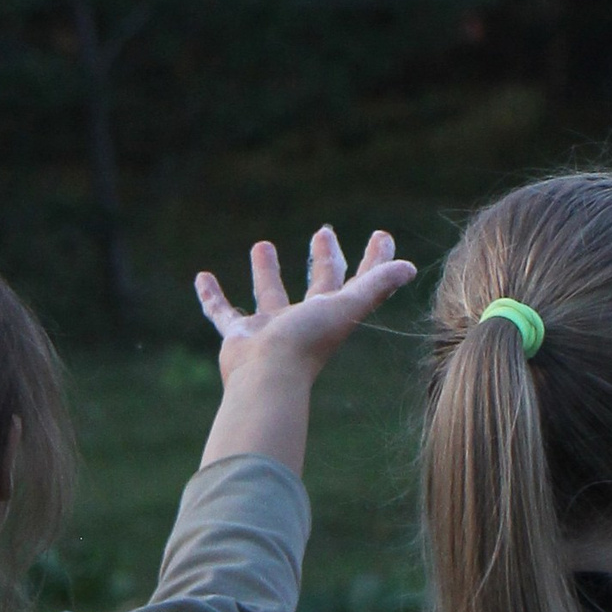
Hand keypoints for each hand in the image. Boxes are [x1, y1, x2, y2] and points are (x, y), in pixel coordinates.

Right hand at [194, 228, 416, 477]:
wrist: (265, 379)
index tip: (381, 234)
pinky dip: (211, 298)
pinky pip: (222, 313)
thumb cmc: (306, 343)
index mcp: (332, 314)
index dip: (374, 260)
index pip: (359, 281)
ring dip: (267, 271)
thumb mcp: (346, 307)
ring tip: (263, 245)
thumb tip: (410, 267)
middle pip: (318, 285)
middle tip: (324, 232)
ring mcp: (270, 330)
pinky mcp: (239, 337)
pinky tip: (201, 278)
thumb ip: (377, 286)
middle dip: (323, 258)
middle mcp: (304, 321)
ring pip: (269, 294)